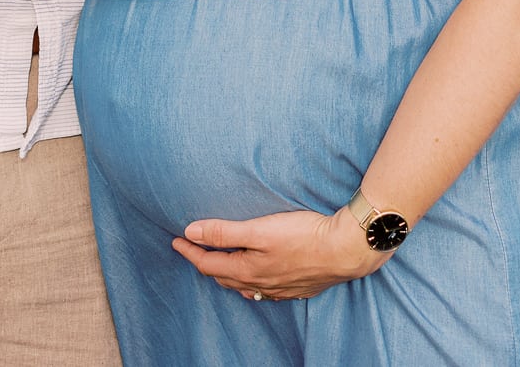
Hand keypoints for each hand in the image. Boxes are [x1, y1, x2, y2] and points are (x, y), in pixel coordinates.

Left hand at [173, 205, 390, 300]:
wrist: (344, 250)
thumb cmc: (302, 235)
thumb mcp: (259, 229)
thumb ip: (224, 232)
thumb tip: (190, 232)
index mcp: (248, 270)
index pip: (209, 264)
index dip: (190, 251)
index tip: (175, 240)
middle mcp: (260, 284)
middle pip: (224, 277)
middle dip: (205, 263)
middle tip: (192, 249)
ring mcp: (279, 289)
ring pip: (244, 286)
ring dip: (227, 275)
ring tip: (219, 263)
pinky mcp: (296, 288)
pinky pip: (264, 291)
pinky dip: (250, 283)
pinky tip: (255, 280)